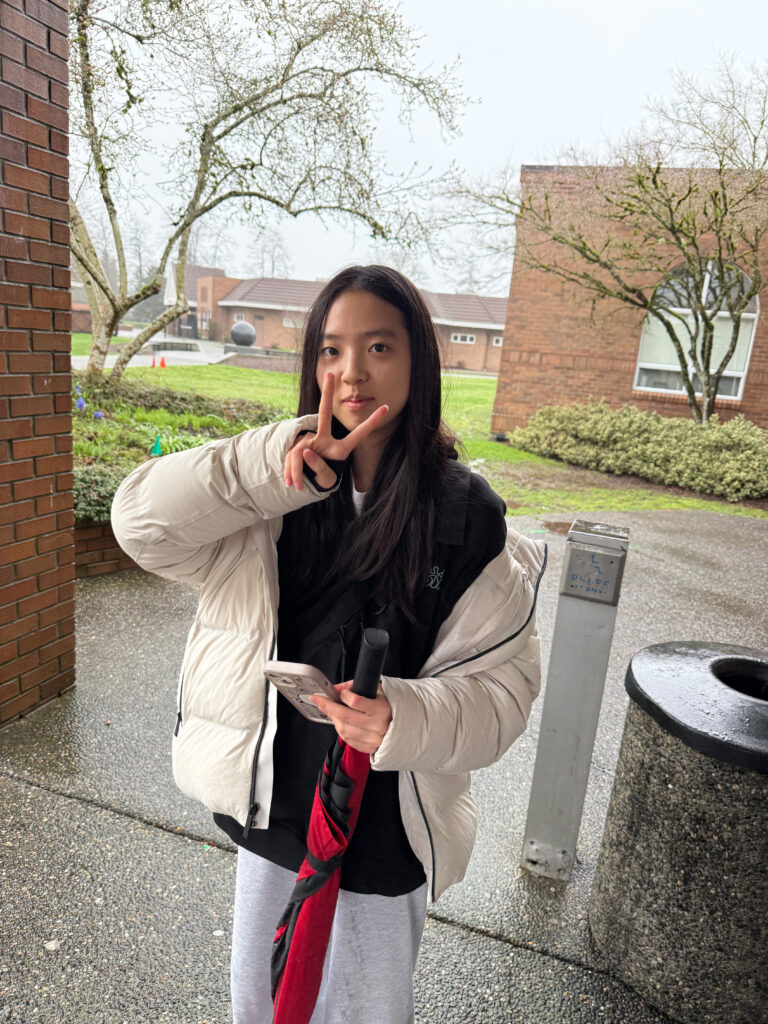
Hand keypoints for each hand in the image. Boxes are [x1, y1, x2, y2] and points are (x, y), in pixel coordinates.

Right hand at [283, 372, 388, 490]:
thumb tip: (306, 451)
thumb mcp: (326, 479)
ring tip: (296, 486)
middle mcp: (325, 439)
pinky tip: (291, 482)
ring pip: (300, 451)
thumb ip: (319, 467)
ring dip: (296, 470)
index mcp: (341, 448)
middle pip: (324, 413)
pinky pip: (290, 456)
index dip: (372, 422)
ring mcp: (309, 440)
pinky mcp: (295, 445)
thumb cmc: (323, 479)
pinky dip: (290, 471)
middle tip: (330, 374)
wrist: (307, 484)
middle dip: (326, 393)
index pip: (358, 434)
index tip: (387, 407)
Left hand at [309, 681, 391, 753]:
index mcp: (381, 709)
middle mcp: (377, 725)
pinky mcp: (368, 748)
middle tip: (318, 699)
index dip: (344, 695)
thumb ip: (355, 687)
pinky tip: (340, 722)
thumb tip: (336, 688)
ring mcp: (373, 739)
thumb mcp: (377, 691)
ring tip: (330, 711)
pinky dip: (340, 730)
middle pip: (345, 716)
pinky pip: (347, 740)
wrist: (404, 728)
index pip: (356, 701)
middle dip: (328, 706)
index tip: (340, 692)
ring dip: (333, 719)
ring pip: (344, 729)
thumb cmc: (387, 707)